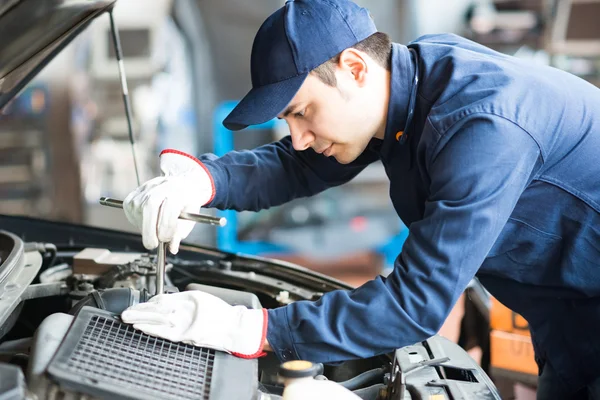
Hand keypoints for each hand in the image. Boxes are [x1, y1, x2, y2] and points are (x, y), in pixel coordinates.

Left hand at [121, 290, 267, 357]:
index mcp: (190, 298)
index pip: (163, 298)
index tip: (141, 304)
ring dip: (141, 320)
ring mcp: (185, 324)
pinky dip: (152, 330)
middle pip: (157, 309)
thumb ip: (182, 299)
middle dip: (139, 311)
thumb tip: (164, 301)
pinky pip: (164, 333)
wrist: (233, 327)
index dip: (149, 302)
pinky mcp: (186, 336)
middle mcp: (186, 310)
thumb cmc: (220, 313)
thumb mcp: (202, 297)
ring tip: (128, 320)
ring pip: (158, 321)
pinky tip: (142, 329)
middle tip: (126, 312)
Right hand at [123, 150, 214, 253]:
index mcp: (177, 190)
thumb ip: (181, 233)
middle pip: (149, 206)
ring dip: (144, 226)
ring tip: (154, 229)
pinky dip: (136, 220)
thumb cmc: (186, 202)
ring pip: (138, 209)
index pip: (169, 209)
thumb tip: (171, 248)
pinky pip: (130, 209)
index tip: (166, 239)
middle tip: (152, 244)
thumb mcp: (190, 217)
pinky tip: (146, 222)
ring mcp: (145, 188)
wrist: (181, 185)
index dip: (166, 228)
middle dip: (149, 229)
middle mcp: (160, 186)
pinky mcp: (134, 194)